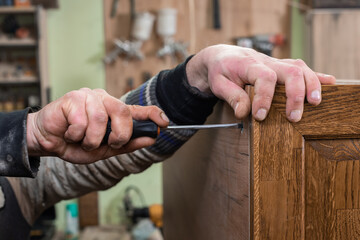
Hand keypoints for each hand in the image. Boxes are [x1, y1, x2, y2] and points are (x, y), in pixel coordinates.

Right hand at [26, 88, 168, 163]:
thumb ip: (127, 144)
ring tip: (83, 141)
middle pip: (123, 112)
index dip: (152, 114)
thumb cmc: (76, 143)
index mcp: (113, 110)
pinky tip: (70, 133)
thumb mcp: (104, 149)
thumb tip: (150, 139)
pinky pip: (81, 120)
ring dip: (92, 139)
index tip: (164, 122)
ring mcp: (88, 96)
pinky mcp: (72, 97)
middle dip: (119, 135)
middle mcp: (104, 99)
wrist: (47, 140)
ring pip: (101, 119)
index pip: (136, 109)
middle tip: (108, 144)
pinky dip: (76, 135)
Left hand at [186, 44, 335, 121]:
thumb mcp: (218, 84)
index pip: (263, 77)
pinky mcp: (282, 66)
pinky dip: (316, 76)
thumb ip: (231, 96)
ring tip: (315, 103)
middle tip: (294, 117)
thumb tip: (243, 112)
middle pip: (289, 71)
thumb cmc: (220, 70)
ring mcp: (277, 63)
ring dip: (311, 85)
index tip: (259, 116)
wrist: (222, 56)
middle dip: (295, 94)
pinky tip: (329, 84)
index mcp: (249, 64)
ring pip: (300, 68)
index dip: (264, 97)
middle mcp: (266, 62)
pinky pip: (302, 68)